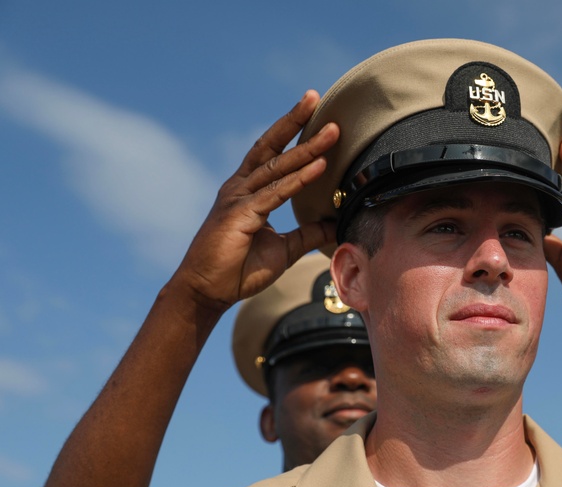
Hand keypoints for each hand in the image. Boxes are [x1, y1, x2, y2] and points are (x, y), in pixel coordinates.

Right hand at [172, 90, 339, 312]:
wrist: (207, 293)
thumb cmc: (239, 270)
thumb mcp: (284, 249)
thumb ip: (307, 234)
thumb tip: (334, 224)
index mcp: (247, 192)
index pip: (272, 153)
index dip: (291, 130)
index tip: (313, 111)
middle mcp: (240, 188)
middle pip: (272, 148)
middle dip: (296, 122)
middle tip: (317, 98)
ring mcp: (238, 199)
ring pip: (277, 167)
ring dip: (307, 148)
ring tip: (332, 131)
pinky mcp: (239, 215)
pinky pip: (275, 193)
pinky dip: (299, 179)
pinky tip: (319, 166)